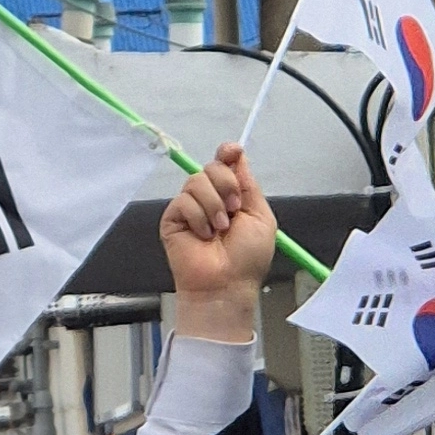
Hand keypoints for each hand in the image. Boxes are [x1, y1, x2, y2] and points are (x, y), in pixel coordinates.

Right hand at [159, 147, 275, 342]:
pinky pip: (183, 201)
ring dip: (214, 205)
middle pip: (211, 167)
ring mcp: (190, 208)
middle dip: (226, 185)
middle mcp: (211, 198)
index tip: (232, 152)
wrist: (227, 283)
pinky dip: (198, 218)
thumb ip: (249, 185)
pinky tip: (202, 236)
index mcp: (232, 195)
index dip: (227, 153)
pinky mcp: (173, 218)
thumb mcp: (261, 217)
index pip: (225, 163)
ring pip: (196, 181)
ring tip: (219, 229)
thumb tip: (238, 157)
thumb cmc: (247, 258)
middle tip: (234, 210)